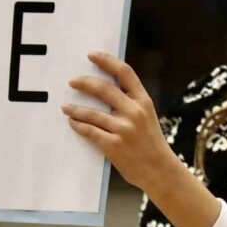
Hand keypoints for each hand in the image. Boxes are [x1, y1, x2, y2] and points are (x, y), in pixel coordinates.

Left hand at [62, 51, 183, 193]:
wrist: (160, 171)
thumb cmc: (151, 144)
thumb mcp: (147, 117)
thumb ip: (131, 103)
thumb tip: (105, 90)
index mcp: (144, 101)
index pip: (125, 73)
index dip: (107, 61)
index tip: (91, 55)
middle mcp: (135, 112)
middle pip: (104, 88)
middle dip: (84, 82)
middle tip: (72, 81)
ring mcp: (124, 130)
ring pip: (92, 113)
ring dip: (75, 108)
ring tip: (66, 107)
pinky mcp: (114, 146)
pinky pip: (90, 132)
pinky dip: (78, 126)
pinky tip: (73, 123)